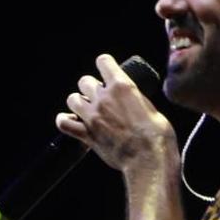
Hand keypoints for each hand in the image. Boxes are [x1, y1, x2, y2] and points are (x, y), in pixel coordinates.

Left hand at [57, 53, 174, 172]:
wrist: (148, 158)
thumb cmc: (156, 135)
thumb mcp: (151, 108)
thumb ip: (135, 100)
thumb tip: (130, 101)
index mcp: (122, 86)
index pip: (103, 61)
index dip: (104, 65)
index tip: (107, 71)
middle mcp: (103, 98)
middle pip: (84, 81)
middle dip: (91, 87)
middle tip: (99, 97)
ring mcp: (92, 116)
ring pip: (72, 99)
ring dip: (78, 102)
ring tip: (86, 109)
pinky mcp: (86, 134)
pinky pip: (63, 123)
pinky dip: (64, 121)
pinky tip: (71, 121)